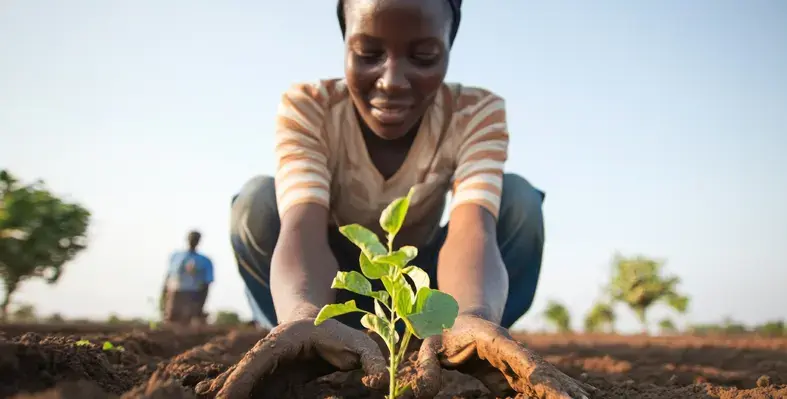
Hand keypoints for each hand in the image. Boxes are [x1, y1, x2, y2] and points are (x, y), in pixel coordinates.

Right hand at [195, 317, 387, 397]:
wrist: (318, 325)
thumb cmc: (339, 335)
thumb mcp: (360, 344)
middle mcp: (269, 348)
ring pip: (242, 376)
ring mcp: (264, 361)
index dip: (245, 375)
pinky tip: (219, 398)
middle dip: (229, 386)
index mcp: (286, 338)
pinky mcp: (264, 374)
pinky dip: (235, 391)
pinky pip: (247, 383)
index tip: (229, 394)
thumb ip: (372, 360)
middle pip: (245, 368)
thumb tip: (380, 382)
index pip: (262, 356)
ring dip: (227, 389)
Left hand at [412, 315, 594, 398]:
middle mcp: (509, 350)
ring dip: (559, 390)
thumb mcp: (428, 345)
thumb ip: (425, 367)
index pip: (522, 360)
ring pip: (540, 377)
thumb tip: (422, 396)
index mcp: (493, 340)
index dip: (541, 376)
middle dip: (559, 387)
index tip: (558, 389)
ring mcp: (512, 361)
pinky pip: (530, 386)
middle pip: (539, 370)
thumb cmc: (442, 331)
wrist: (455, 319)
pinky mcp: (509, 374)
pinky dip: (546, 394)